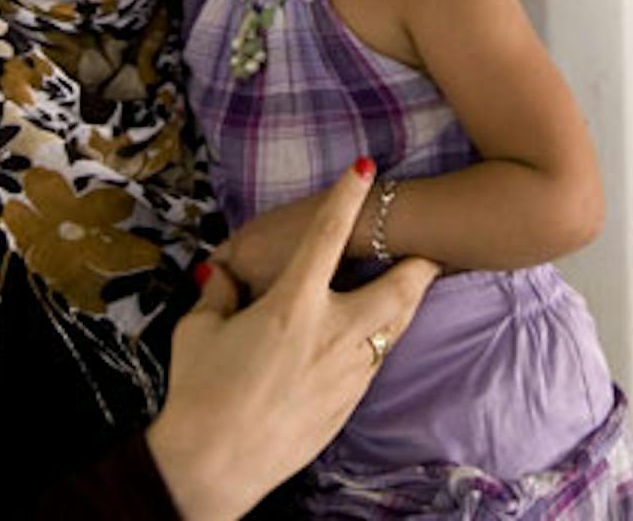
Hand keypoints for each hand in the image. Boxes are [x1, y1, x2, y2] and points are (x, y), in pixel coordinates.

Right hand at [146, 163, 437, 520]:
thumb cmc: (200, 392)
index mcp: (293, 305)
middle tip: (433, 247)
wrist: (216, 464)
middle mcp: (331, 334)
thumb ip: (218, 294)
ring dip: (406, 304)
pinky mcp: (347, 405)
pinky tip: (371, 339)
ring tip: (414, 286)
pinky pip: (374, 363)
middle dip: (420, 265)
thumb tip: (221, 274)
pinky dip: (378, 342)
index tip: (364, 169)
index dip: (346, 198)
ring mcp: (346, 372)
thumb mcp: (199, 331)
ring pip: (393, 329)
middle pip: (396, 289)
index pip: (327, 236)